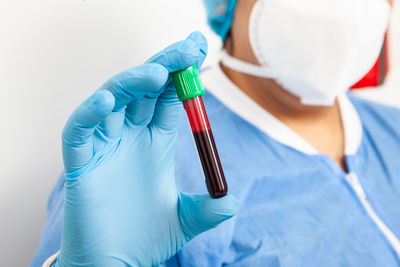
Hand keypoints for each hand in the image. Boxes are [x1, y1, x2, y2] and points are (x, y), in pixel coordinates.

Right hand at [57, 31, 237, 266]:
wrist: (115, 264)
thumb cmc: (145, 238)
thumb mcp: (186, 219)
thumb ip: (208, 208)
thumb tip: (233, 200)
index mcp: (154, 142)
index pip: (167, 97)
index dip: (182, 74)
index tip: (199, 52)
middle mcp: (129, 137)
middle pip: (143, 89)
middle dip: (164, 66)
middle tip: (188, 48)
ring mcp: (104, 147)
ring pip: (112, 100)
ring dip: (132, 83)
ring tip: (158, 74)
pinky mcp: (80, 163)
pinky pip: (79, 131)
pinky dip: (90, 113)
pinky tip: (109, 102)